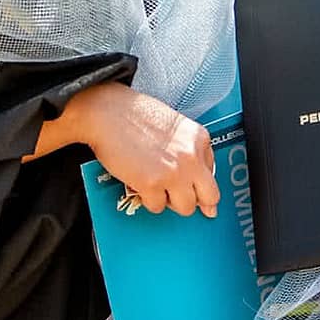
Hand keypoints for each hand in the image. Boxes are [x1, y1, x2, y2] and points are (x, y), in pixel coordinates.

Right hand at [31, 82, 218, 217]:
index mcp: (199, 139)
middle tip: (179, 196)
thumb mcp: (174, 125)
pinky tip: (140, 184)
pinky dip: (148, 199)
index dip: (201, 184)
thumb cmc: (134, 115)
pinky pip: (158, 206)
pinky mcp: (151, 184)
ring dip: (170, 201)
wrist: (107, 112)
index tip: (196, 190)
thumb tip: (195, 176)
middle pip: (209, 196)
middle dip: (196, 200)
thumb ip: (188, 148)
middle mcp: (191, 157)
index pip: (213, 173)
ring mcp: (173, 173)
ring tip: (155, 186)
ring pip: (185, 207)